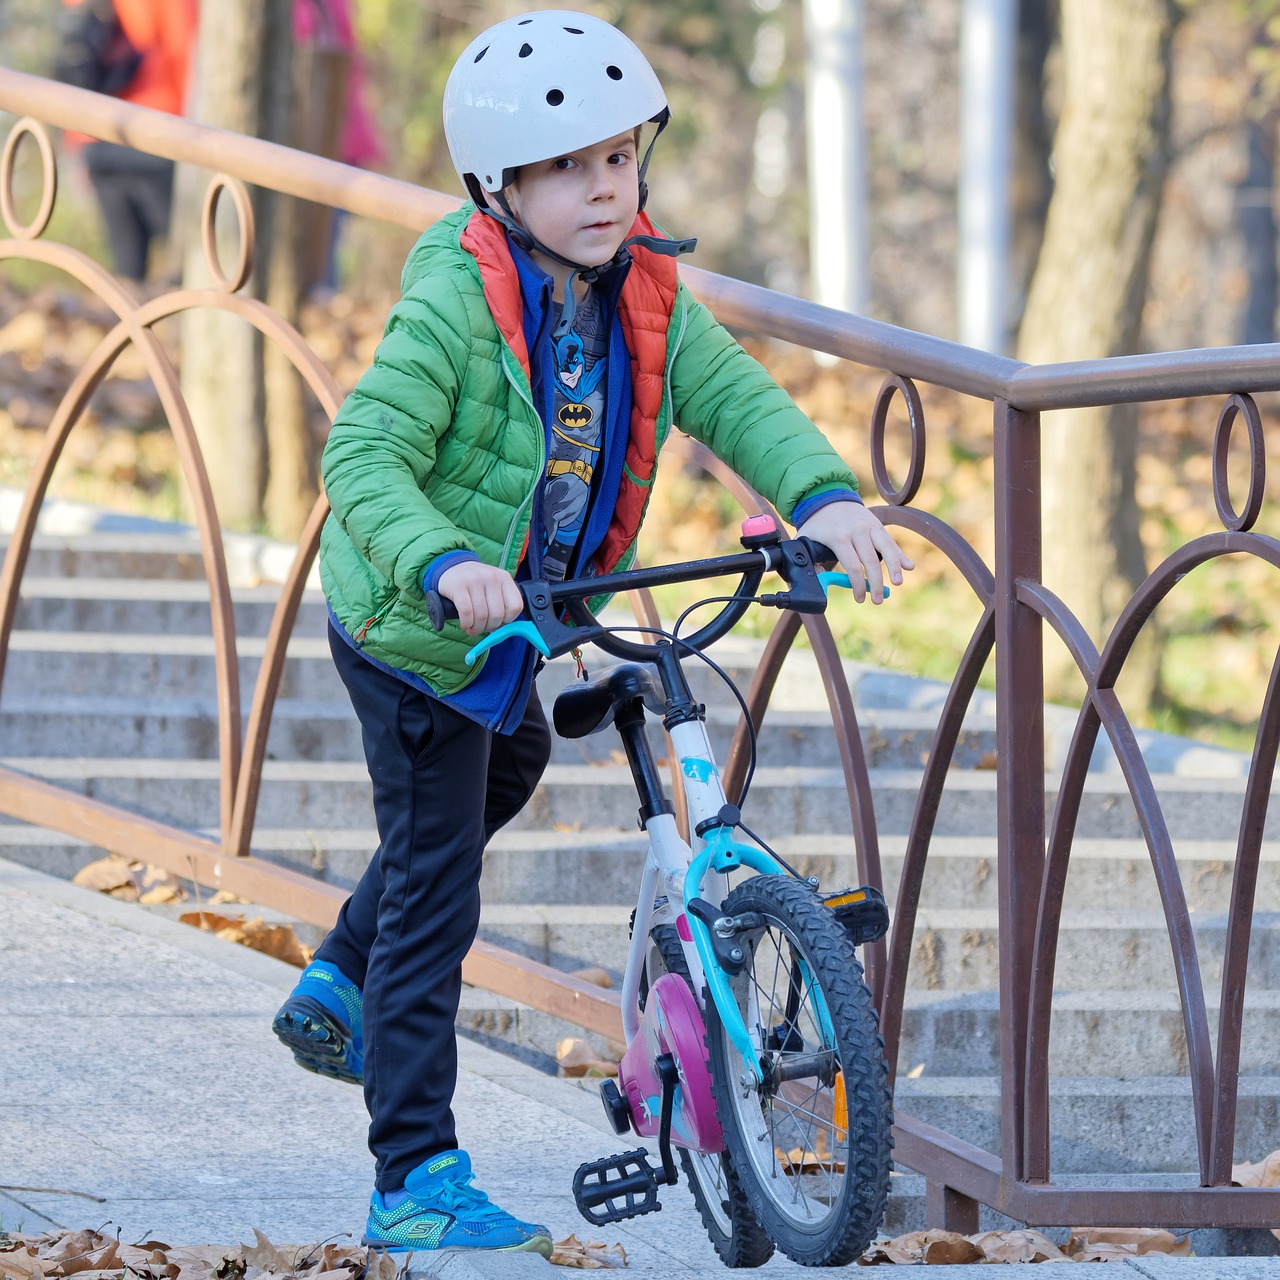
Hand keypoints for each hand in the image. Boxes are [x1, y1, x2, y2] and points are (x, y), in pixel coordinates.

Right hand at [437, 561, 523, 635]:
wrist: (452, 568)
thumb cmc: (476, 584)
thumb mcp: (494, 587)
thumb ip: (502, 602)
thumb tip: (504, 628)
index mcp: (504, 578)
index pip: (516, 606)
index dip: (507, 621)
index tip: (498, 623)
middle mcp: (491, 576)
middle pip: (497, 614)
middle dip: (489, 627)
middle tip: (482, 628)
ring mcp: (474, 580)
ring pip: (481, 615)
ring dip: (477, 628)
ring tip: (472, 629)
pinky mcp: (458, 585)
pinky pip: (466, 612)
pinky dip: (466, 623)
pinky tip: (465, 625)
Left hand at [795, 500, 913, 604]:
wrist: (828, 497)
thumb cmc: (816, 524)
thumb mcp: (805, 539)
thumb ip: (808, 559)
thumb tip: (819, 579)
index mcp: (838, 537)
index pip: (852, 565)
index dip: (858, 584)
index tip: (860, 598)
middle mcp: (857, 531)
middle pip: (871, 560)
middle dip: (876, 582)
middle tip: (878, 600)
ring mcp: (869, 527)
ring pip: (886, 549)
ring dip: (894, 567)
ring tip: (897, 583)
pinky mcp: (877, 525)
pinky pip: (890, 542)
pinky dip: (900, 555)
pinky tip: (909, 567)